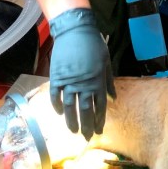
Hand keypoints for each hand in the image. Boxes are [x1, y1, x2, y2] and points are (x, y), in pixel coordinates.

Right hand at [48, 8, 114, 139]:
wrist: (74, 31)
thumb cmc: (93, 45)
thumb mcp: (106, 62)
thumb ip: (108, 81)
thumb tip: (113, 98)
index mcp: (97, 82)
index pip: (99, 107)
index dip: (99, 120)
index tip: (99, 130)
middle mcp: (83, 85)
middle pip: (85, 111)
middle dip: (87, 126)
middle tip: (87, 137)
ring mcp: (69, 82)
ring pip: (70, 107)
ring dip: (71, 120)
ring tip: (74, 131)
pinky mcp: (57, 77)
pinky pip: (55, 95)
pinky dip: (57, 105)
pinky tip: (60, 113)